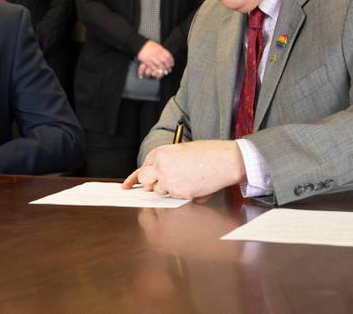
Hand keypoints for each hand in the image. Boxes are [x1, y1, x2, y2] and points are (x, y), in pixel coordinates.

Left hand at [122, 140, 245, 199]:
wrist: (225, 160)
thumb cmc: (208, 154)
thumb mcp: (182, 152)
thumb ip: (166, 163)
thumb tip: (156, 180)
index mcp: (161, 152)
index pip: (142, 167)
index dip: (137, 177)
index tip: (127, 185)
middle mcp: (161, 165)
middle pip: (144, 181)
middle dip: (151, 184)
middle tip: (165, 183)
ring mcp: (168, 180)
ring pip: (158, 191)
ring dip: (168, 190)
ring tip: (187, 179)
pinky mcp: (178, 192)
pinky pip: (173, 199)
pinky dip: (181, 195)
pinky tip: (193, 185)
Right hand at [137, 40, 173, 76]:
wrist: (140, 44)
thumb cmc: (149, 45)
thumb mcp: (157, 45)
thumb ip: (162, 50)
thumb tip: (168, 56)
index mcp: (160, 49)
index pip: (168, 55)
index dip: (171, 61)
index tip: (172, 64)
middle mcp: (156, 53)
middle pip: (164, 60)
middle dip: (168, 66)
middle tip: (169, 70)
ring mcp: (152, 57)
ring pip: (159, 64)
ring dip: (163, 69)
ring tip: (165, 72)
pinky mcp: (147, 60)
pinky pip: (152, 66)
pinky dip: (156, 69)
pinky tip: (159, 72)